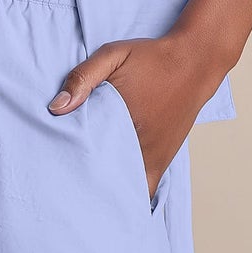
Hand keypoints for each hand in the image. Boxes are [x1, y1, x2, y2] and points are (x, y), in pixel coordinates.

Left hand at [48, 35, 226, 201]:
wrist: (196, 62)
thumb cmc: (152, 59)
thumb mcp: (114, 56)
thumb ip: (83, 78)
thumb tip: (56, 108)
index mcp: (125, 126)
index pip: (92, 164)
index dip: (75, 175)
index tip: (60, 177)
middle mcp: (143, 150)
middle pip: (110, 185)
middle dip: (91, 191)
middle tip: (72, 192)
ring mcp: (156, 160)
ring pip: (129, 192)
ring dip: (111, 195)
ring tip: (90, 195)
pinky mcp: (163, 161)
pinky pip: (145, 188)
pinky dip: (131, 192)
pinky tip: (116, 193)